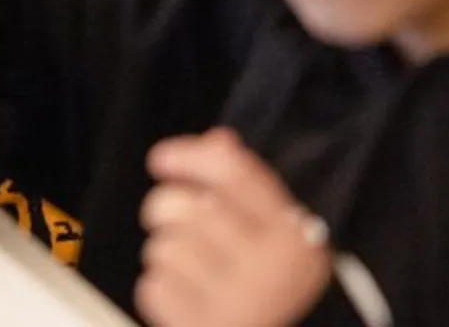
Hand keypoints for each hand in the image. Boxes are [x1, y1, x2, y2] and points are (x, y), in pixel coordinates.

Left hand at [135, 130, 329, 326]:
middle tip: (177, 225)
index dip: (191, 158)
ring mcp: (236, 306)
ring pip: (165, 248)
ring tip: (193, 272)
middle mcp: (269, 271)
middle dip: (169, 212)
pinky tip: (189, 300)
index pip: (235, 176)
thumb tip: (218, 141)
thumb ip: (248, 188)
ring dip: (167, 256)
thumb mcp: (277, 238)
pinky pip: (154, 288)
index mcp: (294, 239)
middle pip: (188, 210)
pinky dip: (162, 292)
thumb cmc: (275, 292)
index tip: (160, 158)